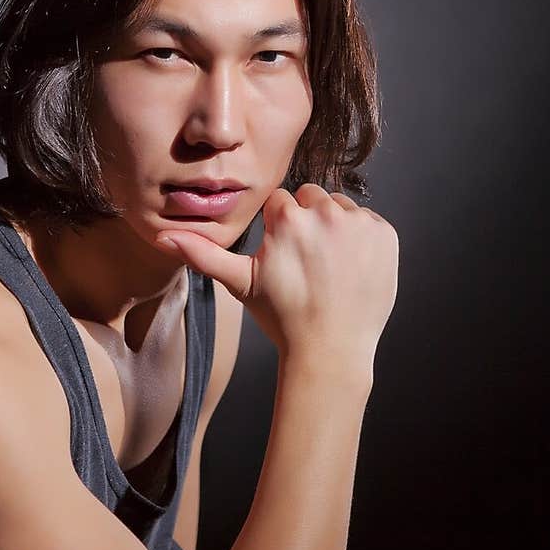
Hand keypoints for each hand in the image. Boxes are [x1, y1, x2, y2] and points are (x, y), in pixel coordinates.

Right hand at [157, 184, 398, 374]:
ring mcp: (359, 224)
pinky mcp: (386, 235)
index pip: (281, 201)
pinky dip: (363, 241)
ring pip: (341, 208)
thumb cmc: (282, 318)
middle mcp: (326, 213)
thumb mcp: (240, 283)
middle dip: (307, 222)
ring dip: (336, 228)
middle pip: (312, 198)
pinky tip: (351, 269)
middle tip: (306, 262)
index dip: (279, 229)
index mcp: (288, 218)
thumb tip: (163, 237)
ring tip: (329, 267)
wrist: (330, 351)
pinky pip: (370, 223)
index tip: (284, 256)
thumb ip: (203, 254)